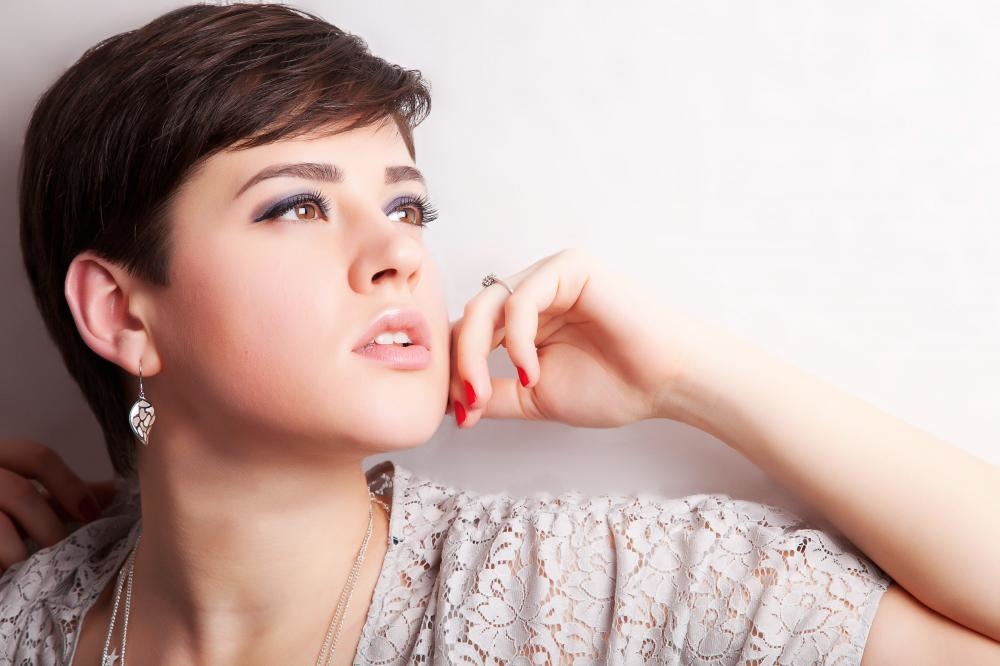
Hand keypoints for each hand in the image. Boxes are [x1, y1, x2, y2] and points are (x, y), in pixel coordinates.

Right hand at [0, 438, 114, 573]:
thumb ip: (59, 493)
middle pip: (16, 492)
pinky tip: (4, 574)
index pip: (37, 456)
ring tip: (25, 569)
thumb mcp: (21, 495)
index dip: (70, 484)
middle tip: (62, 552)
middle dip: (46, 526)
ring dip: (15, 552)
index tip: (94, 514)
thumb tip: (113, 493)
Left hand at [447, 247, 702, 427]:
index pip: (469, 333)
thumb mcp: (535, 398)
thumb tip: (447, 403)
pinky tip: (531, 371)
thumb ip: (493, 394)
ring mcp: (547, 276)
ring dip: (476, 353)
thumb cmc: (614, 386)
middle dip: (460, 364)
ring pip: (486, 305)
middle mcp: (530, 292)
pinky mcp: (567, 268)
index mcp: (522, 319)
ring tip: (488, 392)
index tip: (461, 415)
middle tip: (469, 404)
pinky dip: (516, 340)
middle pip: (470, 318)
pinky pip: (520, 299)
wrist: (666, 383)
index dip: (456, 371)